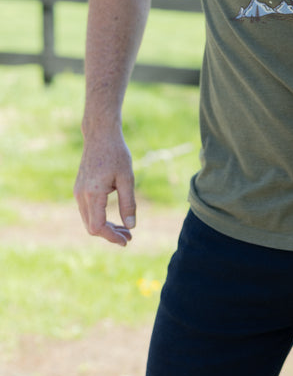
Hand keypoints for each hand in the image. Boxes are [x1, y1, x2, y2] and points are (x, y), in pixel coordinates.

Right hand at [74, 130, 136, 246]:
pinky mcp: (80, 189)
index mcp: (93, 193)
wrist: (100, 135)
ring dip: (105, 228)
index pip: (98, 226)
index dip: (111, 237)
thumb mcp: (127, 178)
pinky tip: (115, 219)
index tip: (126, 240)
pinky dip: (100, 218)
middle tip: (129, 237)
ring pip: (88, 220)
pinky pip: (87, 211)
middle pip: (92, 227)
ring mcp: (78, 192)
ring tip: (125, 230)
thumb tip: (131, 226)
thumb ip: (128, 203)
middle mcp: (81, 195)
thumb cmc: (116, 154)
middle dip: (110, 235)